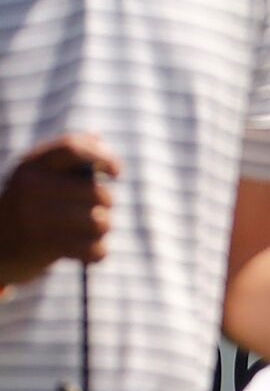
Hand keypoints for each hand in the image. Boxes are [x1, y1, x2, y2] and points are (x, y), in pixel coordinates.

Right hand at [0, 134, 119, 284]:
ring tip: (90, 231)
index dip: (102, 156)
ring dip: (103, 229)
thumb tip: (97, 138)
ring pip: (100, 221)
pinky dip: (97, 252)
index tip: (116, 171)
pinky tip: (86, 250)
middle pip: (96, 192)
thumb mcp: (41, 176)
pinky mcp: (47, 246)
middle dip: (107, 204)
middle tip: (98, 210)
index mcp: (32, 164)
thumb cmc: (31, 207)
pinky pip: (95, 249)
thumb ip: (68, 159)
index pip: (72, 147)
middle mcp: (32, 186)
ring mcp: (37, 216)